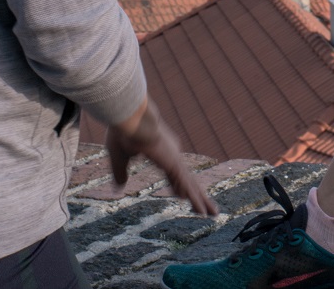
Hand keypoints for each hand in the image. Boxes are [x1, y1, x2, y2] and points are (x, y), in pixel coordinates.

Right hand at [105, 98, 217, 214]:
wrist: (130, 118)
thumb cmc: (123, 132)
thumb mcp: (119, 157)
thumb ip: (120, 172)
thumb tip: (119, 187)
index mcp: (160, 151)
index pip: (172, 172)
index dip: (177, 184)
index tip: (181, 195)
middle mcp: (172, 155)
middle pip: (187, 179)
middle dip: (197, 194)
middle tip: (209, 207)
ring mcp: (174, 159)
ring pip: (191, 185)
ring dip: (201, 200)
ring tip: (214, 214)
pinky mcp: (174, 164)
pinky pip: (187, 185)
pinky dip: (194, 198)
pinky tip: (202, 210)